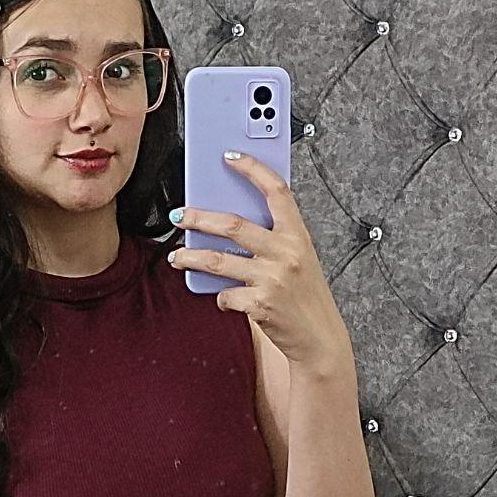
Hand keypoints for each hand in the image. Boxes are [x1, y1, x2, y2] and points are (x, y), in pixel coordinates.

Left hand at [166, 151, 352, 372]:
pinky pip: (225, 295)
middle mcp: (286, 253)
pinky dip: (220, 297)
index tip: (230, 157)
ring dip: (190, 257)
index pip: (276, 191)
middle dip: (199, 218)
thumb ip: (273, 241)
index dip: (252, 169)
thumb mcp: (299, 261)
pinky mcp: (259, 304)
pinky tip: (224, 299)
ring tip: (177, 256)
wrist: (319, 339)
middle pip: (233, 224)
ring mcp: (272, 279)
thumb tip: (230, 226)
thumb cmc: (306, 298)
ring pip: (217, 260)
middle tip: (179, 216)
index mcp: (298, 236)